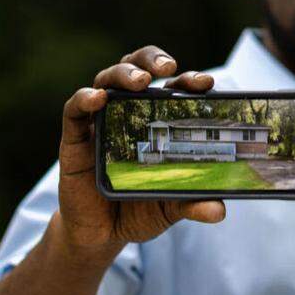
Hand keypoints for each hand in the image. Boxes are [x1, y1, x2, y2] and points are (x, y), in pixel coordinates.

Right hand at [56, 45, 224, 251]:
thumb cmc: (139, 210)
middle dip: (152, 59)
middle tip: (169, 67)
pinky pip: (74, 110)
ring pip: (106, 80)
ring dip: (123, 73)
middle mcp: (126, 113)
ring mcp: (99, 122)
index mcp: (155, 121)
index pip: (172, 89)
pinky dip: (84, 98)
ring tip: (141, 80)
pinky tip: (98, 98)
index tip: (206, 83)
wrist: (102, 235)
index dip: (188, 80)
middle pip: (136, 69)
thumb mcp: (171, 207)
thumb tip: (219, 212)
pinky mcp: (74, 139)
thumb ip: (192, 203)